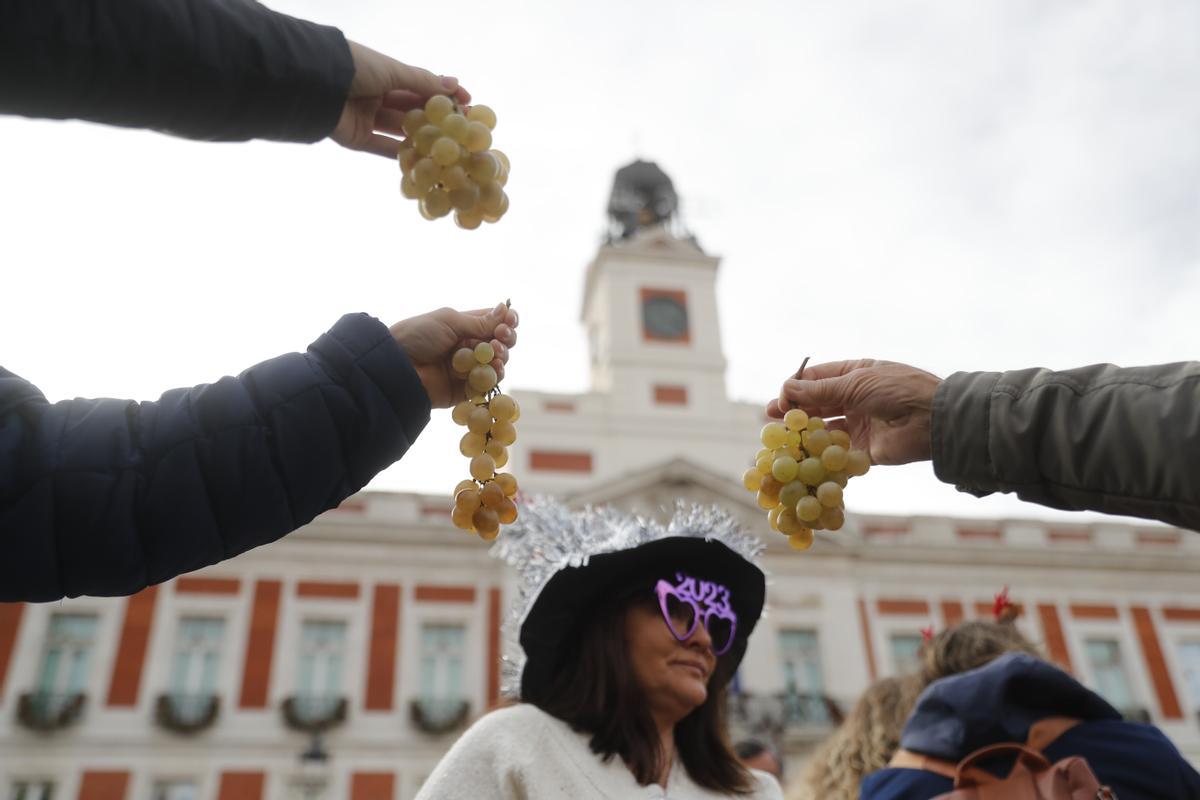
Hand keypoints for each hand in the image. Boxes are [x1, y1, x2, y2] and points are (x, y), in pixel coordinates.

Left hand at [331, 41, 470, 158]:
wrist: (316, 83)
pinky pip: (383, 148)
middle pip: (412, 109)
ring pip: (400, 130)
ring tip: (449, 146)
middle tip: (463, 129)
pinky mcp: (357, 139)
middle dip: (437, 118)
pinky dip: (401, 154)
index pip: (420, 85)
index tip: (467, 102)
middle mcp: (377, 95)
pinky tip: (425, 160)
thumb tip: (453, 86)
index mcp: (385, 75)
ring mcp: (367, 118)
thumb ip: (422, 81)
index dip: (444, 94)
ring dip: (423, 137)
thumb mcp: (392, 71)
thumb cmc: (356, 68)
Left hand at [389, 303, 518, 407]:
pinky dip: (495, 376)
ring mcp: (469, 368)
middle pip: (500, 342)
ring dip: (502, 356)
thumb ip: (479, 321)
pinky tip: (494, 368)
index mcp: (464, 326)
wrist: (398, 366)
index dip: (506, 321)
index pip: (494, 322)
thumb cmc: (417, 336)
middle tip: (501, 337)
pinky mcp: (466, 389)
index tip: (510, 321)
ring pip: (497, 363)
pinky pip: (488, 384)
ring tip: (495, 353)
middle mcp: (469, 346)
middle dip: (506, 338)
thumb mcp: (449, 321)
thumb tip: (505, 310)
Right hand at [766, 360, 941, 465]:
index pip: (817, 378)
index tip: (781, 399)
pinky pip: (837, 453)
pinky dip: (821, 454)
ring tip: (783, 436)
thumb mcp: (855, 383)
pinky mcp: (864, 450)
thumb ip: (820, 390)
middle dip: (795, 410)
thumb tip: (787, 388)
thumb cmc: (897, 390)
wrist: (932, 420)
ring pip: (824, 428)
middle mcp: (855, 399)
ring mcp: (859, 425)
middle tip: (771, 417)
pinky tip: (803, 455)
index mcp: (855, 375)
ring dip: (804, 431)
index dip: (796, 387)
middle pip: (817, 404)